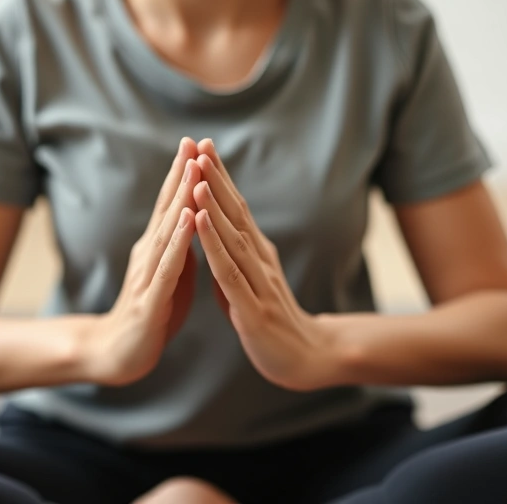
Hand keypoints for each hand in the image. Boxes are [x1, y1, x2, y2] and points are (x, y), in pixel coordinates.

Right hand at [84, 138, 200, 386]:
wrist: (116, 355)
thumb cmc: (149, 315)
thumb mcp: (170, 277)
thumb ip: (180, 250)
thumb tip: (195, 222)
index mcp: (158, 250)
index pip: (172, 206)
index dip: (184, 175)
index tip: (197, 145)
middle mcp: (149, 256)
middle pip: (167, 209)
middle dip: (181, 175)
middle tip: (193, 142)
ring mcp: (148, 276)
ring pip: (167, 232)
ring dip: (181, 200)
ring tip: (193, 171)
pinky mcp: (150, 302)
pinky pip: (168, 268)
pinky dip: (180, 243)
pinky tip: (190, 222)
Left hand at [192, 139, 337, 391]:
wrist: (308, 360)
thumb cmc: (274, 320)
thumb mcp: (251, 282)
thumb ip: (234, 258)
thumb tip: (215, 233)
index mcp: (256, 254)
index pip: (236, 209)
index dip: (220, 179)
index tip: (203, 149)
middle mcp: (259, 260)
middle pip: (236, 213)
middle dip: (217, 179)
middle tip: (201, 146)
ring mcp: (258, 283)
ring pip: (233, 237)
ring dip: (213, 206)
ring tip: (197, 177)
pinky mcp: (253, 308)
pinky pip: (229, 273)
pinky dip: (213, 246)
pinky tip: (200, 226)